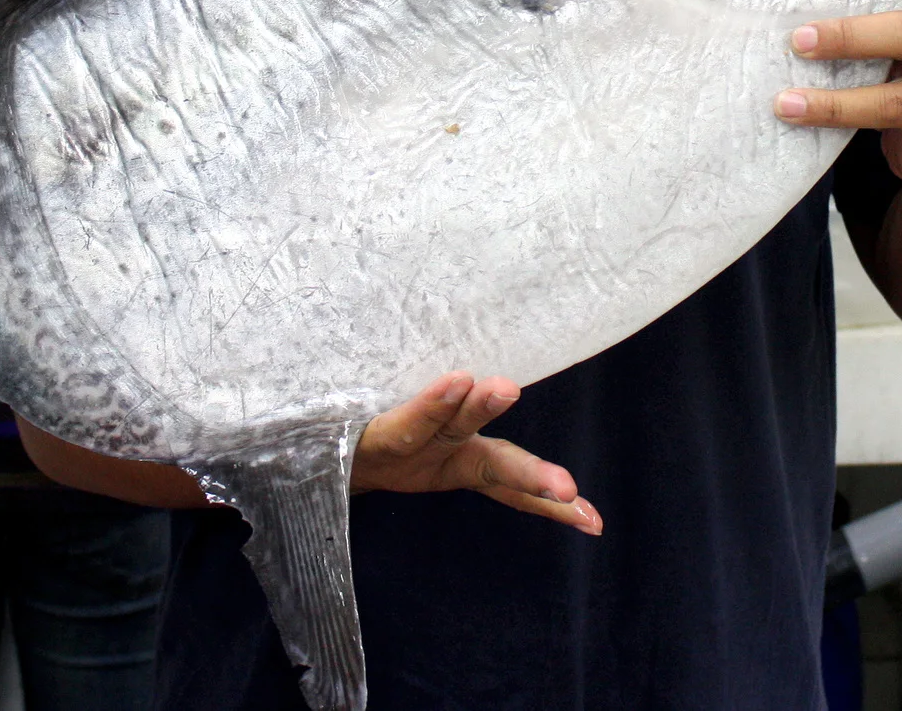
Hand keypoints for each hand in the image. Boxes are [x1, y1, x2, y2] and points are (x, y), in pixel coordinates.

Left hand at [353, 373, 600, 536]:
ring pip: (451, 428)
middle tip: (566, 488)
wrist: (308, 452)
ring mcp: (410, 447)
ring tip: (505, 389)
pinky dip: (433, 402)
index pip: (514, 481)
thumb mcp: (426, 430)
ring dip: (479, 409)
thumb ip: (458, 412)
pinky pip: (409, 418)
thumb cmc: (377, 439)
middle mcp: (442, 456)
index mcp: (460, 459)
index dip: (551, 502)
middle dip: (531, 476)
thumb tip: (508, 385)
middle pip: (493, 462)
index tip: (593, 522)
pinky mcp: (377, 436)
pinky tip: (457, 380)